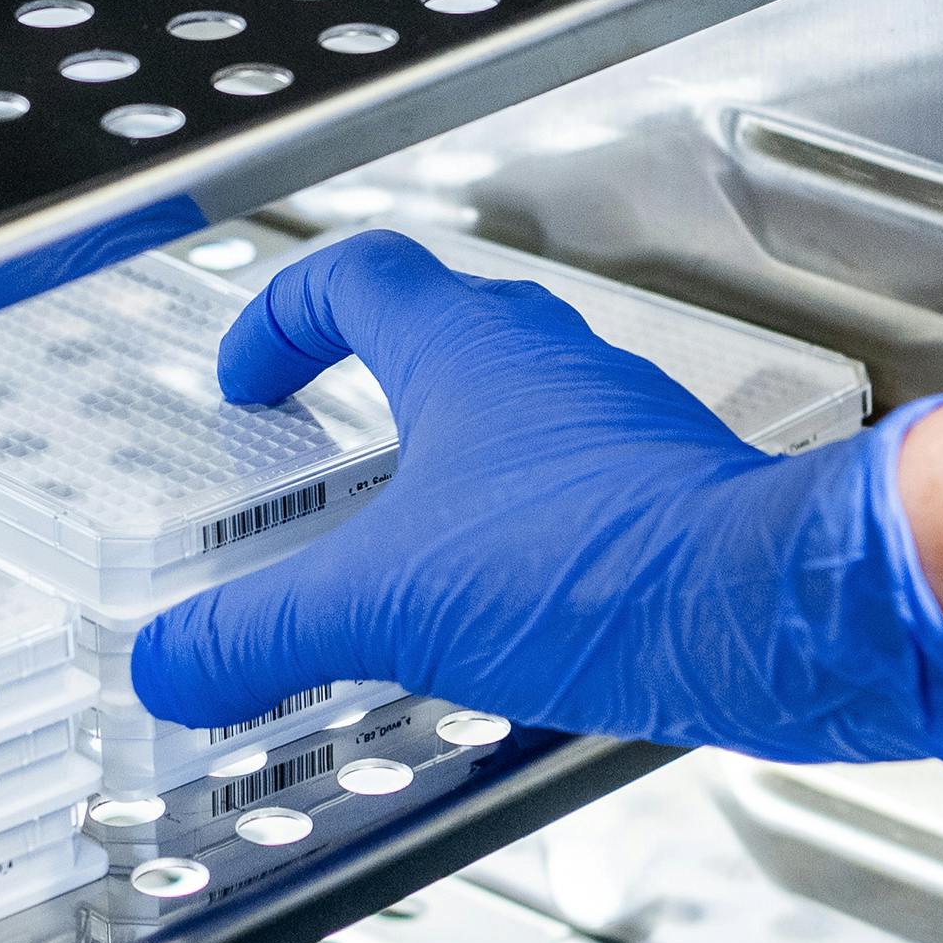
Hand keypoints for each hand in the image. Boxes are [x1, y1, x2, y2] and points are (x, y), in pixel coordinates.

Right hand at [128, 232, 942, 768]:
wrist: (769, 614)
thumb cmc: (593, 563)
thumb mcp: (382, 604)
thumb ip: (262, 633)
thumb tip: (173, 663)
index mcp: (463, 350)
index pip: (353, 280)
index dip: (283, 318)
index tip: (248, 377)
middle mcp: (544, 367)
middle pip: (433, 336)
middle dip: (362, 390)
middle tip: (312, 453)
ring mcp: (614, 427)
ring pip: (506, 415)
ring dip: (442, 464)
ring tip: (391, 548)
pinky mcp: (664, 496)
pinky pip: (563, 490)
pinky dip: (509, 531)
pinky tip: (491, 611)